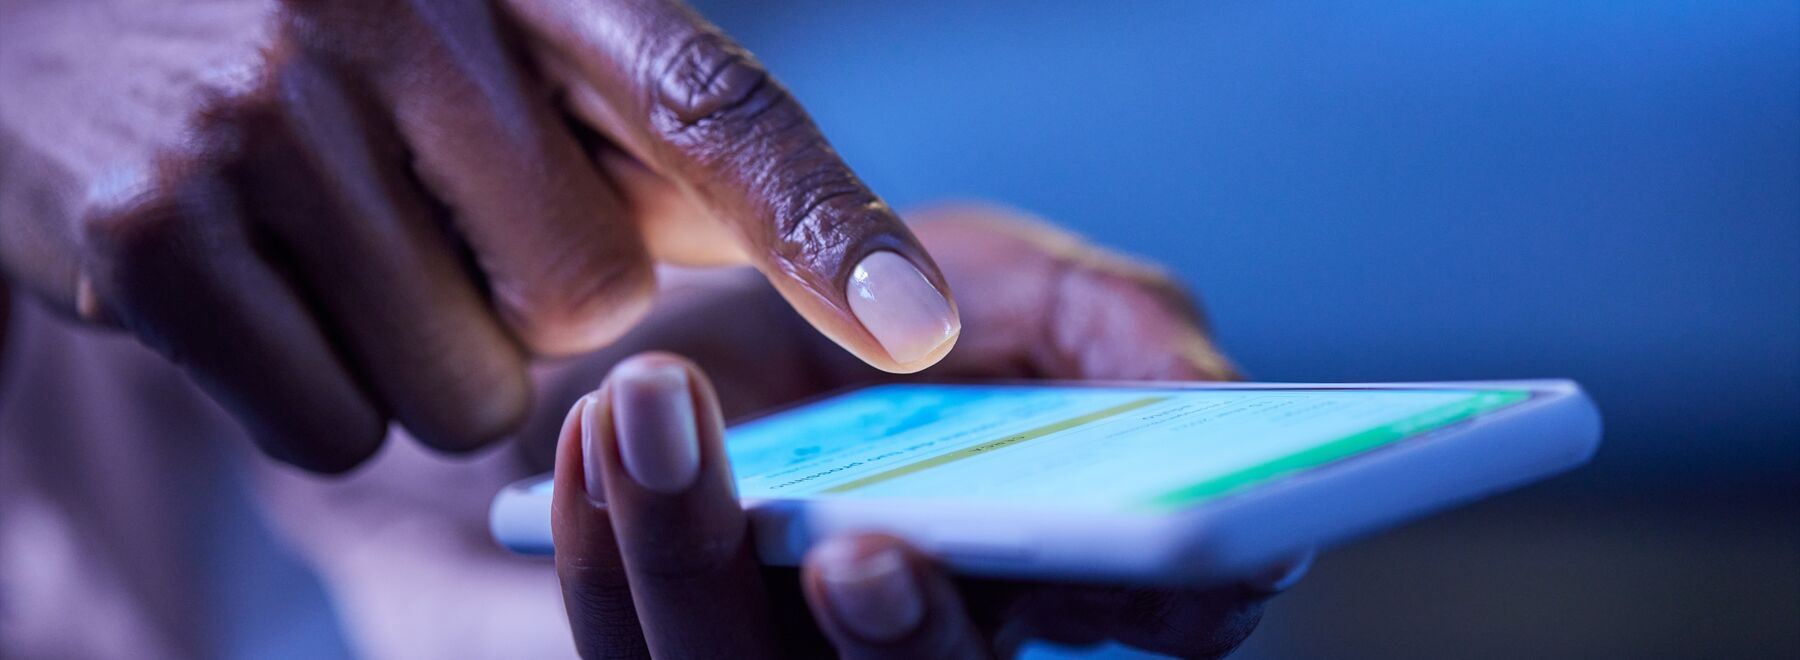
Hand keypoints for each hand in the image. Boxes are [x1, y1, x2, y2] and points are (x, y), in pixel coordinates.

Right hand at [0, 0, 954, 471]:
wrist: (52, 8)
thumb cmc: (316, 31)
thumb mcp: (483, 31)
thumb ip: (634, 129)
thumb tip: (785, 254)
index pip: (709, 98)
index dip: (821, 219)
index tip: (917, 326)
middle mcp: (392, 17)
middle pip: (592, 302)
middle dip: (536, 303)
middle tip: (431, 215)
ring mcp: (259, 119)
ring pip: (467, 390)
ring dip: (427, 360)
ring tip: (333, 241)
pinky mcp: (151, 232)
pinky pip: (333, 429)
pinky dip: (319, 396)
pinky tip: (258, 286)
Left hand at [549, 351, 1303, 658]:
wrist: (660, 307)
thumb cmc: (842, 302)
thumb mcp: (994, 272)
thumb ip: (1107, 315)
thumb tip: (1208, 389)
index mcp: (1026, 569)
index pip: (1141, 622)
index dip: (1173, 608)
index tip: (1173, 562)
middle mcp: (910, 635)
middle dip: (907, 651)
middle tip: (865, 556)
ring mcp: (770, 653)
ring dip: (693, 561)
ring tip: (657, 407)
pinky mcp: (646, 644)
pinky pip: (620, 650)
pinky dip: (606, 542)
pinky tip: (603, 431)